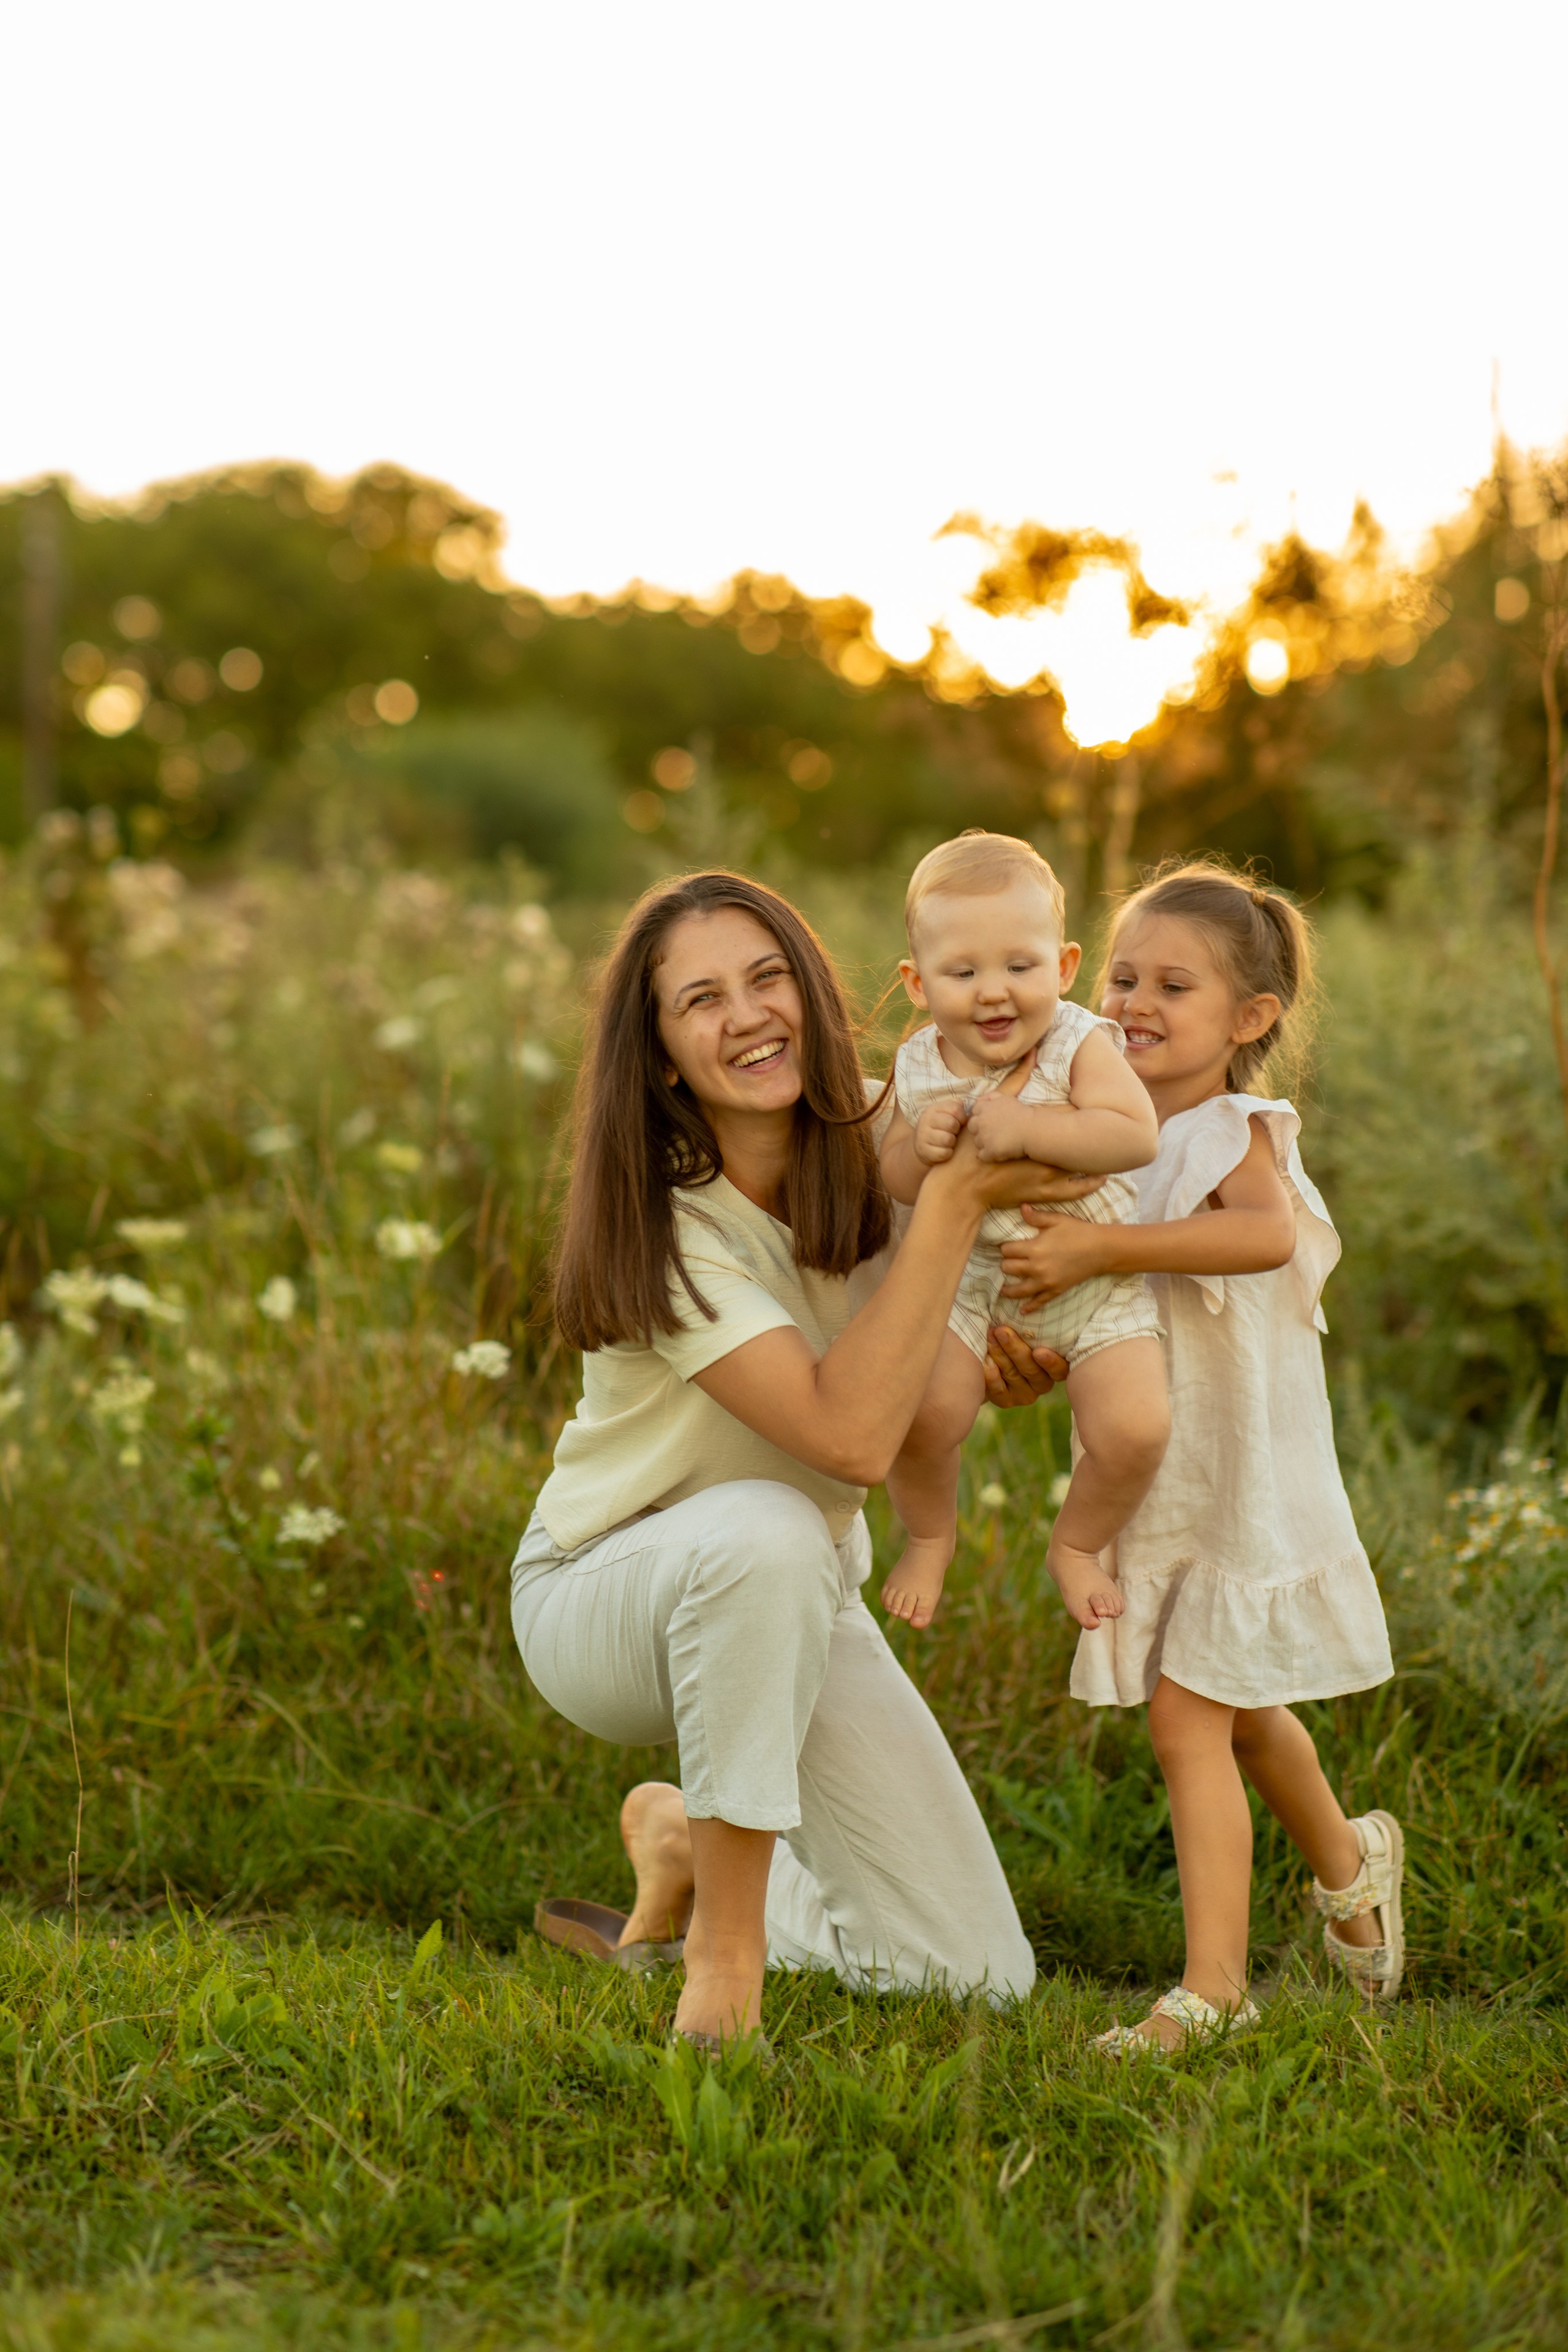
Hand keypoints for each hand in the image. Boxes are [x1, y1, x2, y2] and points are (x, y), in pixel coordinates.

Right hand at [914, 1099, 967, 1166]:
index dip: (962, 1117)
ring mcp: (923, 1136)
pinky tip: (945, 1150)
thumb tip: (970, 1109)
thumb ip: (957, 1107)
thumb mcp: (946, 1114)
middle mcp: (926, 1120)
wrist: (921, 1146)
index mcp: (933, 1108)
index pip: (955, 1109)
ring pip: (948, 1139)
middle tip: (954, 1133)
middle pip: (952, 1124)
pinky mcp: (924, 1151)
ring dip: (952, 1142)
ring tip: (949, 1141)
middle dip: (956, 1130)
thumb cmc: (940, 1128)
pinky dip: (948, 1153)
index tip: (960, 1122)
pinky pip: (944, 1153)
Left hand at [966, 1092, 1033, 1163]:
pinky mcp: (989, 1151)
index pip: (974, 1112)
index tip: (992, 1121)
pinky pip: (982, 1156)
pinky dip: (988, 1156)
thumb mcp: (1006, 1098)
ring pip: (977, 1142)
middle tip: (994, 1132)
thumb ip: (991, 1096)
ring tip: (999, 1143)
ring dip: (985, 1143)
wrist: (1032, 1129)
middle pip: (972, 1127)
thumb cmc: (1021, 1113)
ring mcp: (984, 1137)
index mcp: (984, 1108)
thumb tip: (979, 1100)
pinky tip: (998, 1153)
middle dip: (980, 1130)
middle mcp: (981, 1122)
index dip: (982, 1117)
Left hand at [983, 1325, 1069, 1406]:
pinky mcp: (1007, 1401)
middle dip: (1015, 1348)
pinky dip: (991, 1374)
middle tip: (1001, 1330)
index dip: (1051, 1362)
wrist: (984, 1354)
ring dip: (999, 1354)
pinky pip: (999, 1390)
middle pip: (1032, 1369)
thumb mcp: (1023, 1329)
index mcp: (1054, 1365)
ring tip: (989, 1336)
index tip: (1039, 1351)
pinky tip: (985, 1360)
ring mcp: (1025, 1393)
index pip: (1060, 1369)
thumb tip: (1038, 1302)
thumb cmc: (1011, 1333)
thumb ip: (1032, 1325)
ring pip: (1013, 1375)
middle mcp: (1043, 1382)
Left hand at [997, 1209, 1111, 1311]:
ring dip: (1008, 1289)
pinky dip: (1029, 1307)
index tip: (1007, 1247)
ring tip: (1003, 1289)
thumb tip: (1022, 1207)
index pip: (1007, 1250)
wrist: (1101, 1250)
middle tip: (1008, 1262)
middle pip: (1008, 1269)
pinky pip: (1038, 1302)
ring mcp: (1045, 1282)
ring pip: (1018, 1290)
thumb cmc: (1079, 1231)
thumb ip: (1037, 1216)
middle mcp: (1036, 1267)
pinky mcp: (1055, 1291)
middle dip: (1006, 1264)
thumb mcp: (1057, 1220)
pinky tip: (1022, 1310)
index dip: (1005, 1248)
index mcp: (1034, 1248)